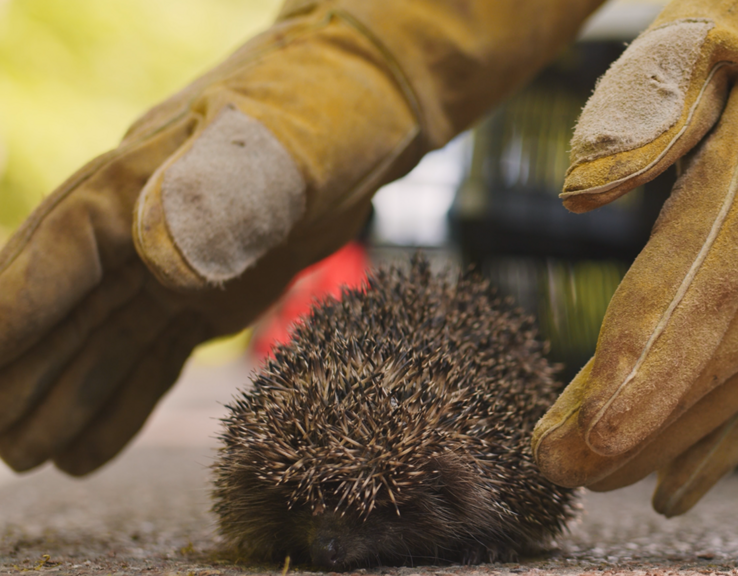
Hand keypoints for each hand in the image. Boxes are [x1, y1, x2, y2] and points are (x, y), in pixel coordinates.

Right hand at [0, 0, 605, 475]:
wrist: (368, 111)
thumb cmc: (327, 113)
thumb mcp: (288, 143)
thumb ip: (225, 192)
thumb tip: (162, 265)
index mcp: (140, 183)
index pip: (60, 252)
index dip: (14, 312)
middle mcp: (142, 229)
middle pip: (64, 308)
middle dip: (24, 372)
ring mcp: (175, 267)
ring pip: (103, 341)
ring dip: (64, 398)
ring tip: (26, 458)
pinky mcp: (212, 296)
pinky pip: (155, 355)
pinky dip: (125, 401)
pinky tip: (91, 447)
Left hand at [533, 0, 737, 515]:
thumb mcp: (700, 42)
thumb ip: (645, 119)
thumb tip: (580, 194)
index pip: (690, 294)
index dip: (640, 366)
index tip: (591, 427)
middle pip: (707, 362)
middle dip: (634, 425)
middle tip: (556, 468)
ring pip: (734, 386)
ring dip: (661, 441)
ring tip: (588, 479)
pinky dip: (719, 441)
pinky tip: (674, 488)